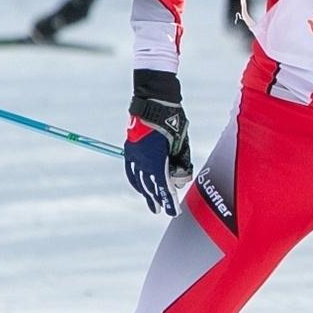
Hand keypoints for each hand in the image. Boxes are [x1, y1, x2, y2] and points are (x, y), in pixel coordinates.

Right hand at [125, 70, 191, 214]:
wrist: (154, 101)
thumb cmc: (172, 120)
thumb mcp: (181, 143)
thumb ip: (181, 163)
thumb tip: (180, 180)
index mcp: (155, 158)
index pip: (163, 185)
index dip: (168, 200)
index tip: (173, 211)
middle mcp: (141, 159)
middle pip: (150, 185)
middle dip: (157, 199)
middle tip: (162, 210)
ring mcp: (133, 154)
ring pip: (139, 179)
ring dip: (146, 192)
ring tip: (151, 202)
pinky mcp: (130, 148)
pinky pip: (132, 170)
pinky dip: (136, 180)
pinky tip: (139, 185)